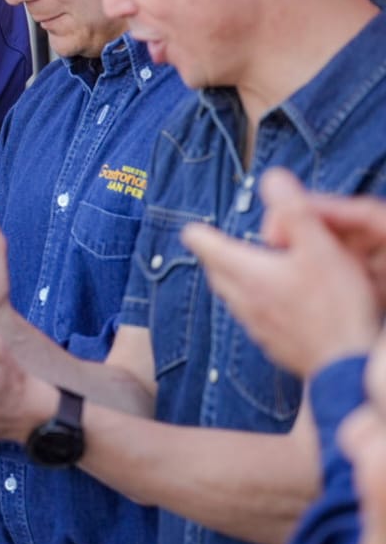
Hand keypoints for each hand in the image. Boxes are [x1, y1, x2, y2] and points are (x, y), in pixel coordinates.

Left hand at [186, 168, 382, 377]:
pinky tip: (277, 304)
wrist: (347, 366)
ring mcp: (255, 325)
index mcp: (246, 272)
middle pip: (215, 271)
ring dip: (237, 280)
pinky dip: (257, 304)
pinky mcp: (271, 344)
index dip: (202, 232)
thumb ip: (295, 213)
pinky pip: (253, 318)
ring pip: (232, 296)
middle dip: (218, 256)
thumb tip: (272, 177)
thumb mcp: (320, 249)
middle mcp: (242, 300)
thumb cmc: (336, 307)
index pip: (204, 245)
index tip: (197, 227)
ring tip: (252, 271)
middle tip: (225, 246)